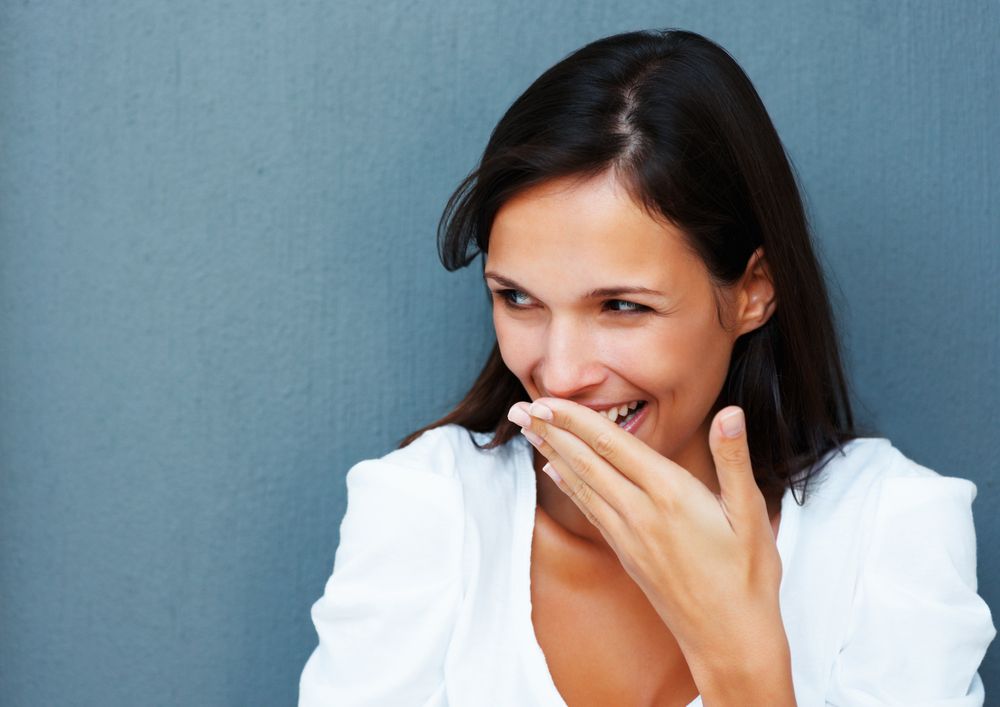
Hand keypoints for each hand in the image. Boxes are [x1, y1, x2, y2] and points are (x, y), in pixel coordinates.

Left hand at [508, 398, 790, 688]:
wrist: (729, 641)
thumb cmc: (747, 577)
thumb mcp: (752, 513)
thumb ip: (734, 458)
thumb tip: (730, 412)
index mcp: (670, 494)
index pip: (611, 443)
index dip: (575, 419)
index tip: (545, 400)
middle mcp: (640, 512)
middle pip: (586, 461)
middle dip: (551, 432)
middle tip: (517, 409)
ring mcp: (628, 535)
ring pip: (581, 484)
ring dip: (552, 454)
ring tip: (527, 431)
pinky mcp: (625, 554)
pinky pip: (589, 510)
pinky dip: (569, 486)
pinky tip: (553, 472)